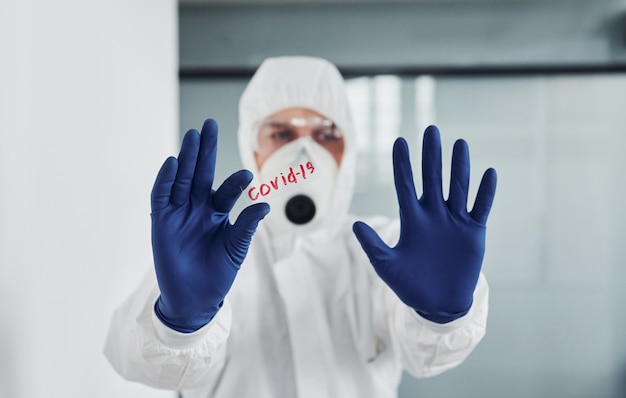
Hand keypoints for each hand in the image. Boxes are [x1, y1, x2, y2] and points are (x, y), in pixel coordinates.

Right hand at [151, 119, 269, 331]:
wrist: (194, 299)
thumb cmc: (217, 273)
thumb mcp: (235, 248)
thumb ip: (246, 225)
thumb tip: (266, 204)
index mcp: (217, 212)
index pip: (226, 190)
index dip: (235, 181)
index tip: (247, 175)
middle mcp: (197, 207)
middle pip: (200, 173)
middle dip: (205, 150)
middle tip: (209, 124)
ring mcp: (178, 212)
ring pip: (182, 179)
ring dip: (186, 158)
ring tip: (193, 136)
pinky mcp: (161, 221)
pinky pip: (161, 196)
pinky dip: (165, 180)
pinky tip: (173, 163)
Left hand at [353, 126, 496, 322]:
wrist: (438, 303)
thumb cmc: (410, 284)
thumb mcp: (387, 266)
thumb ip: (373, 246)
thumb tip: (355, 226)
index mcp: (412, 219)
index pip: (406, 185)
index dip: (403, 164)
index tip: (400, 141)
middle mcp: (433, 214)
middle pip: (432, 179)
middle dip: (431, 156)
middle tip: (431, 130)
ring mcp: (454, 221)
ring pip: (457, 188)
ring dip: (459, 167)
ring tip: (460, 144)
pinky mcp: (473, 231)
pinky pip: (481, 207)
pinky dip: (485, 192)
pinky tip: (489, 173)